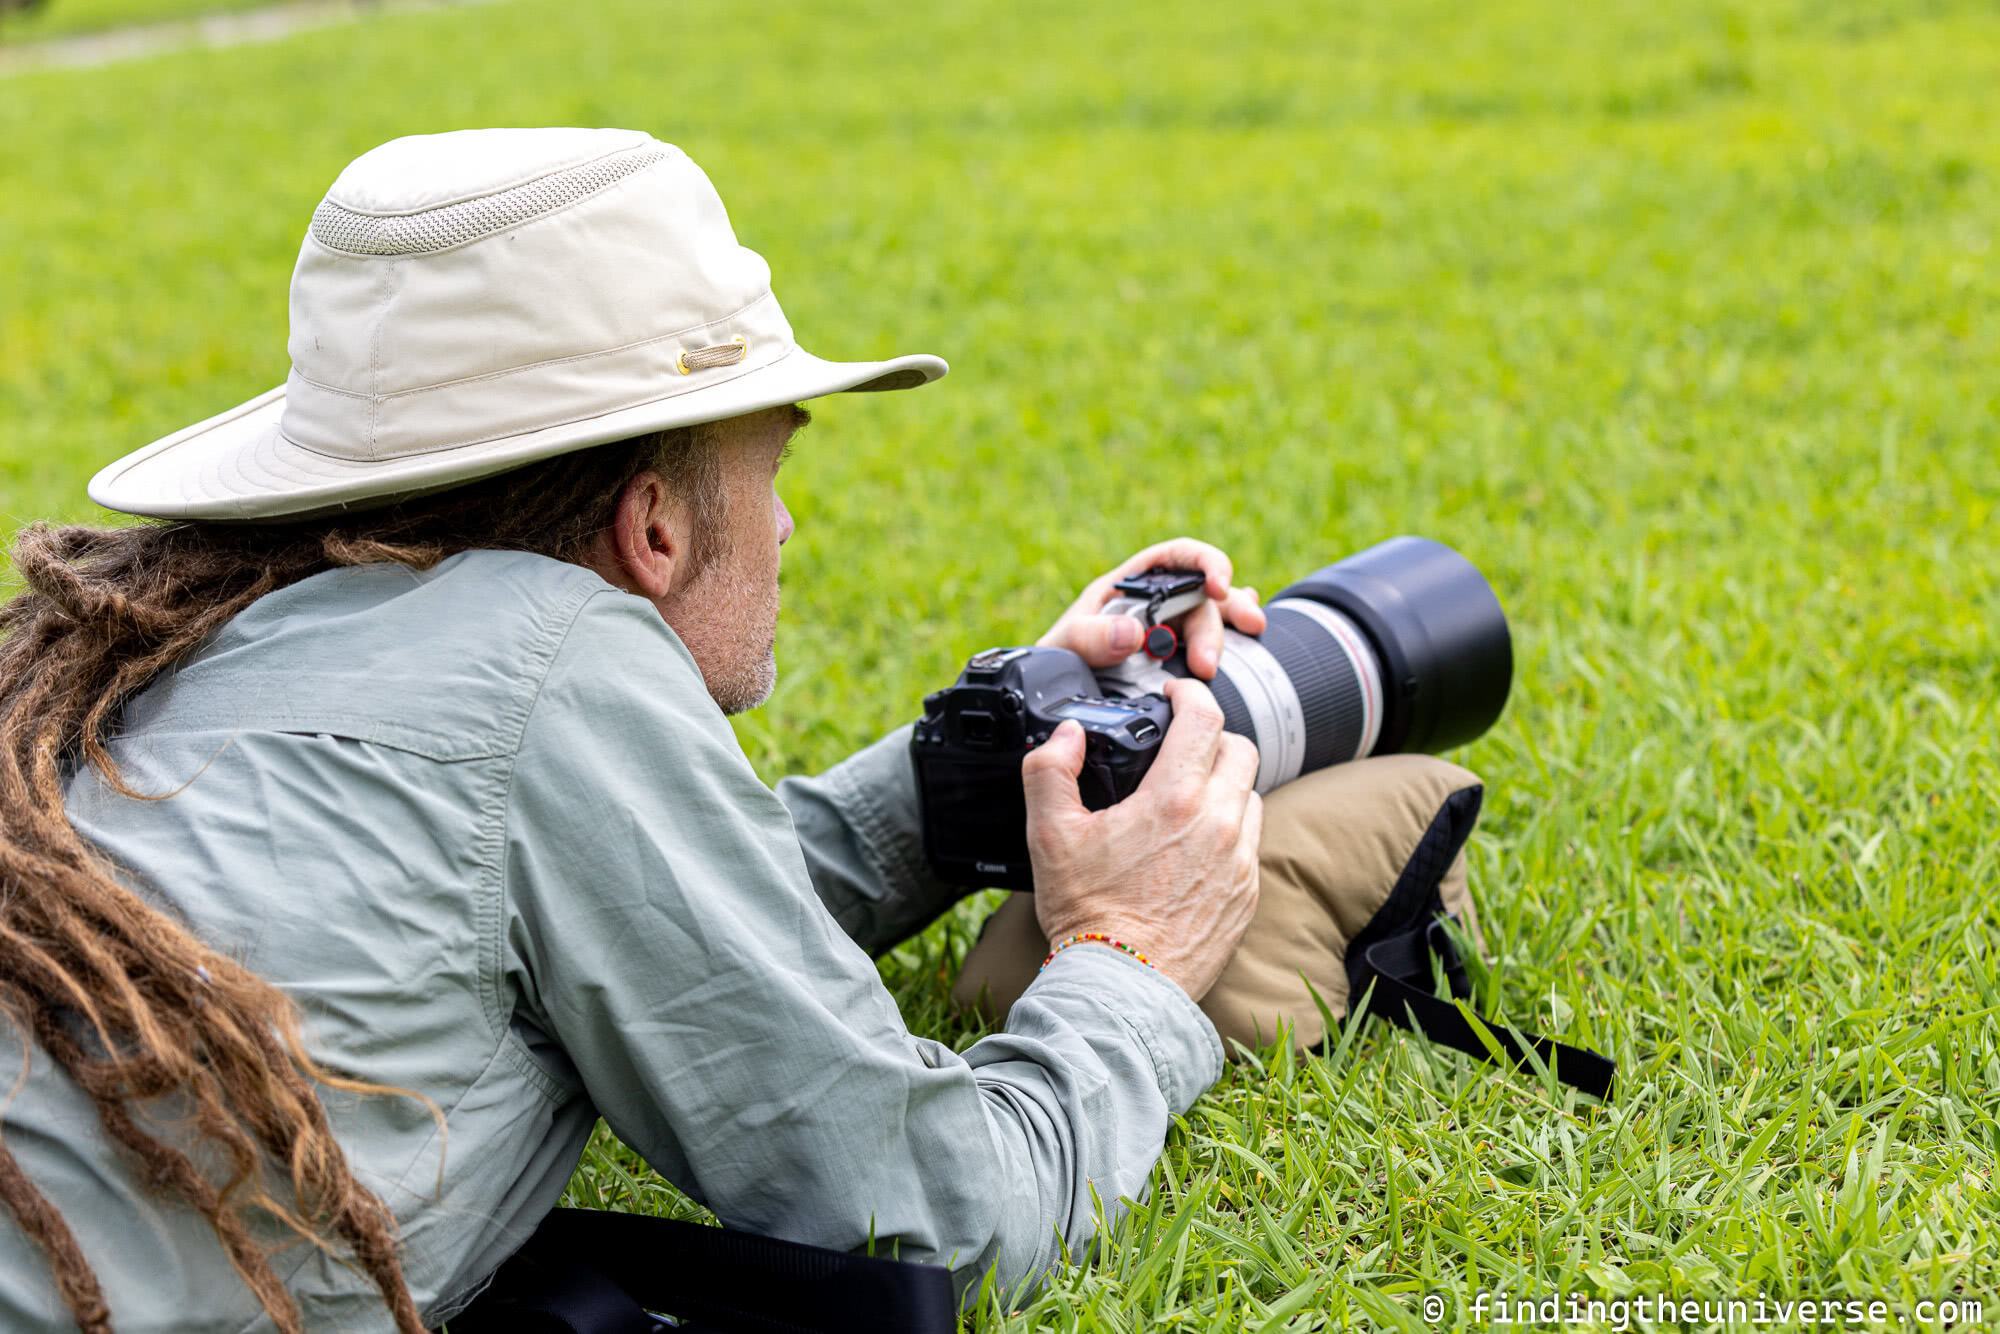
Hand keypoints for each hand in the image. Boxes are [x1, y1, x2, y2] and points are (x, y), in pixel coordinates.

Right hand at [1021, 677, 1262, 1001]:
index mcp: (1174, 800)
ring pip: (1250, 794)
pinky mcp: (1248, 893)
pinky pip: (1250, 841)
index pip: (1205, 718)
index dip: (1190, 693)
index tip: (1175, 694)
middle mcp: (1219, 824)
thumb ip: (1050, 770)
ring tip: (1187, 794)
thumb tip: (1069, 735)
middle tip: (1181, 743)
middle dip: (1211, 736)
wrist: (1123, 987)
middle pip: (1240, 749)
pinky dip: (1229, 828)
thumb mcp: (1049, 835)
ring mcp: (1240, 860)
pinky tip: (1196, 843)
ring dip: (1224, 783)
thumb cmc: (1087, 912)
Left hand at [1038, 537, 1267, 679]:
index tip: (1218, 585)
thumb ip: (1090, 637)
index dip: (1205, 562)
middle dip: (1213, 624)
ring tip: (1252, 635)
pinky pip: (1217, 641)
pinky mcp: (1182, 659)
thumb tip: (1133, 632)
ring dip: (1234, 627)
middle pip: (1202, 598)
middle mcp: (1160, 603)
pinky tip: (1253, 634)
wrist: (1055, 699)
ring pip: (1215, 619)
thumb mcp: (1064, 647)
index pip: (1178, 558)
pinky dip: (1237, 635)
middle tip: (1207, 665)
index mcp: (1133, 586)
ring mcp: (1174, 631)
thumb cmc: (1057, 663)